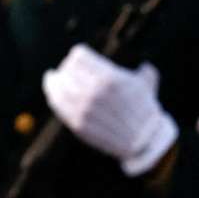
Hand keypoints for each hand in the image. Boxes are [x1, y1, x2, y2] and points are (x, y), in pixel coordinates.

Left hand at [42, 44, 177, 176]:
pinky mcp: (78, 124)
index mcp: (110, 78)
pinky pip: (58, 104)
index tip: (78, 58)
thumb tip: (144, 65)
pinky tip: (52, 90)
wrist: (143, 141)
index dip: (78, 56)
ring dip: (54, 80)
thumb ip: (143, 70)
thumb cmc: (144, 109)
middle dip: (66, 67)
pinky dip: (53, 94)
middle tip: (66, 69)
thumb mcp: (146, 84)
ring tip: (52, 78)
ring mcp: (85, 110)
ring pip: (59, 86)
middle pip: (68, 70)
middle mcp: (95, 93)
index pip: (79, 56)